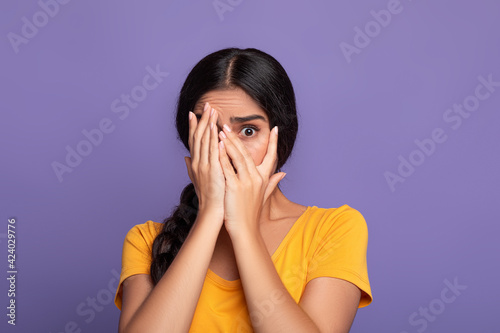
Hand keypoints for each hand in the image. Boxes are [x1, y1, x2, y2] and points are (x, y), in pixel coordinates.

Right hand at [184, 102, 224, 217]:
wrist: (212, 211)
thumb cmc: (208, 196)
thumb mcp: (198, 179)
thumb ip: (191, 167)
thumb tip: (185, 157)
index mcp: (195, 163)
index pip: (194, 140)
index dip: (194, 126)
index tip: (194, 113)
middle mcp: (196, 162)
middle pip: (198, 137)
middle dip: (202, 120)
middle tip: (206, 105)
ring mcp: (204, 166)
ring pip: (205, 141)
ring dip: (208, 124)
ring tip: (212, 111)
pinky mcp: (212, 170)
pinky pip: (213, 151)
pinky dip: (214, 139)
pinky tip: (216, 129)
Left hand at [217, 124, 285, 236]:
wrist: (245, 229)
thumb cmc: (251, 213)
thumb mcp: (264, 196)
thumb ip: (273, 182)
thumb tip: (283, 172)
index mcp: (264, 178)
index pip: (272, 156)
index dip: (274, 142)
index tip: (275, 128)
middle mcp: (257, 178)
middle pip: (247, 153)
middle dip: (237, 138)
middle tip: (227, 125)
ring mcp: (246, 182)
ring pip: (238, 157)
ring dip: (229, 142)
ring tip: (220, 130)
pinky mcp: (235, 187)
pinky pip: (228, 168)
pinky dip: (223, 157)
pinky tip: (217, 146)